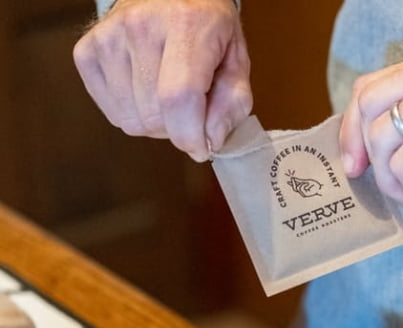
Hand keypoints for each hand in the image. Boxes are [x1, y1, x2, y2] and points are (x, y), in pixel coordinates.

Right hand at [73, 0, 251, 160]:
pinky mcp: (87, 51)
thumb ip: (231, 106)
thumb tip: (209, 141)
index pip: (178, 98)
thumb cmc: (209, 34)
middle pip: (154, 117)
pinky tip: (144, 90)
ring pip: (132, 122)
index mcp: (187, 24)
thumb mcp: (236, 65)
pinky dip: (132, 114)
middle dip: (176, 127)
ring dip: (154, 122)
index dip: (190, 136)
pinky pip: (113, 115)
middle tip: (188, 106)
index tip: (201, 148)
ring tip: (165, 94)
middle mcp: (141, 25)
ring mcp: (108, 37)